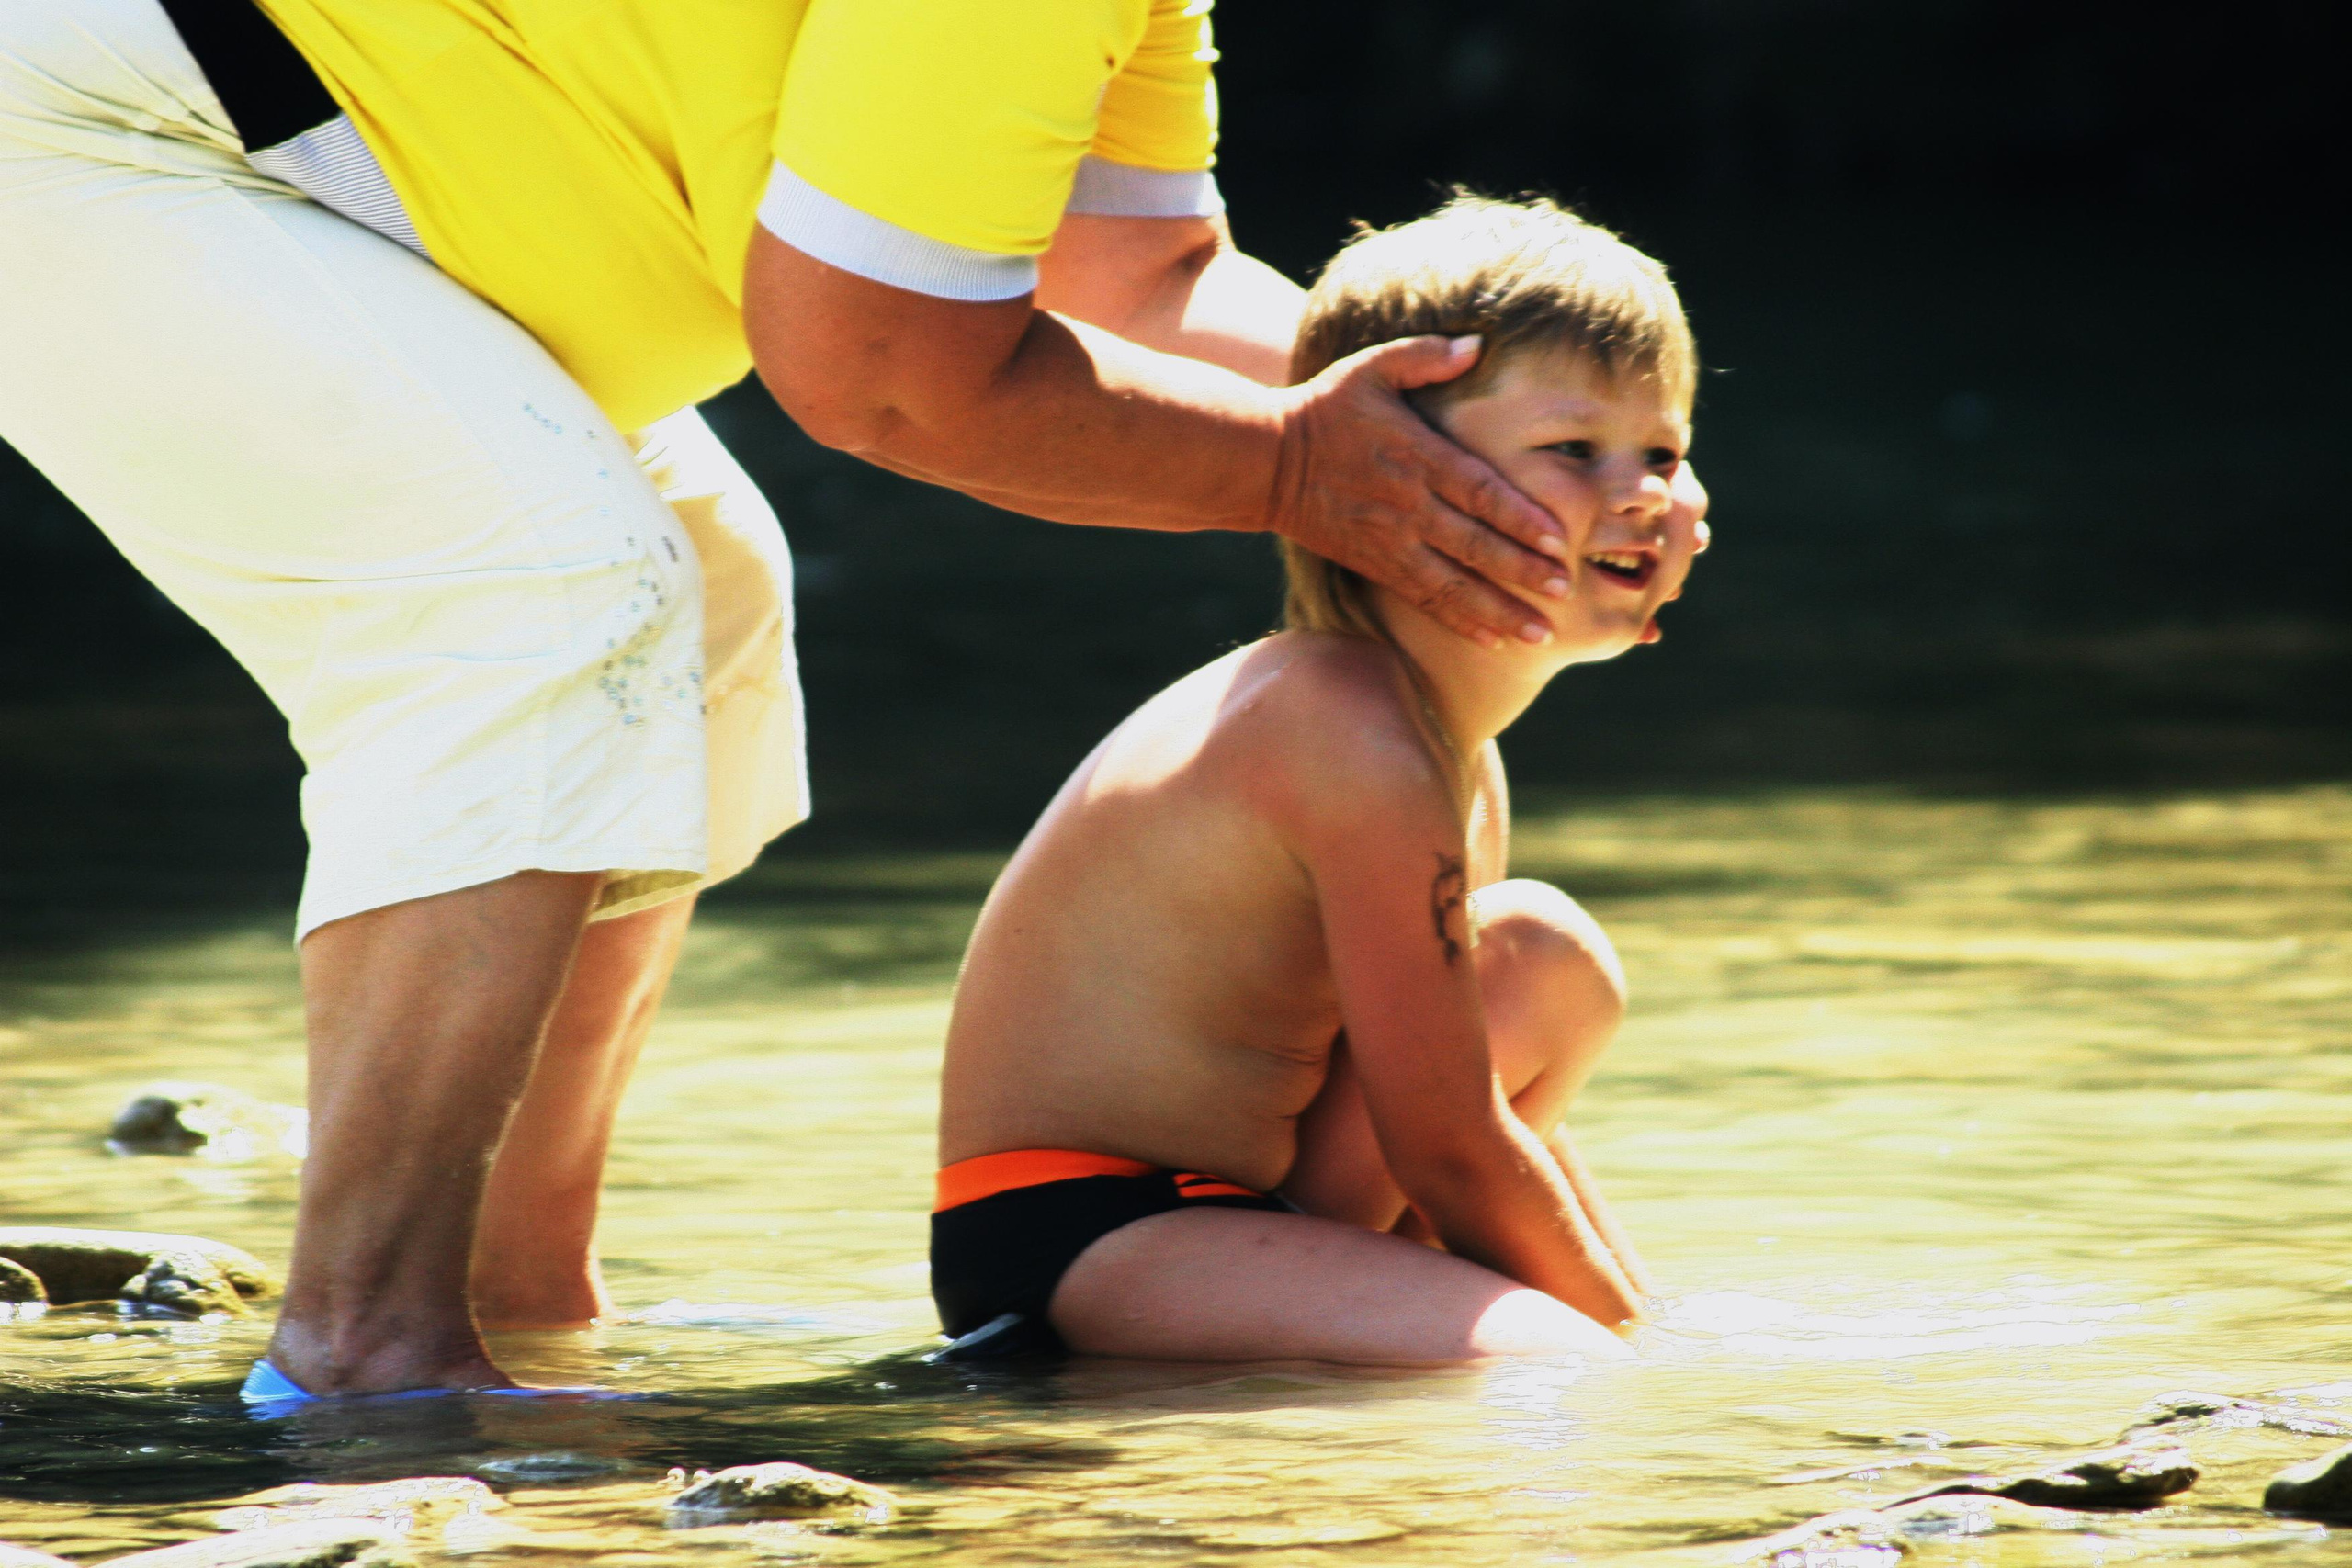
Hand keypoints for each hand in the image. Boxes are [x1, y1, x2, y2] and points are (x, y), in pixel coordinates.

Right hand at [1268, 335, 1570, 646]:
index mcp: (1417, 456)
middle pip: (1475, 545)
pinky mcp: (1374, 564)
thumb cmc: (1324, 408)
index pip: (1480, 492)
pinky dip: (1458, 622)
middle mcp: (1408, 505)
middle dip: (1522, 571)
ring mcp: (1391, 540)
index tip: (1558, 540)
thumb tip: (1476, 344)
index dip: (1520, 517)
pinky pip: (1423, 598)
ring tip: (1540, 635)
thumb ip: (1425, 355)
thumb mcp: (1371, 367)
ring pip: (1453, 584)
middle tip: (1565, 590)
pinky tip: (1491, 641)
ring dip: (1498, 611)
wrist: (1264, 461)